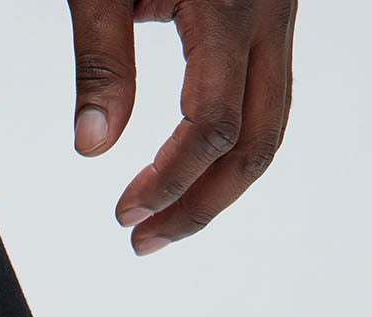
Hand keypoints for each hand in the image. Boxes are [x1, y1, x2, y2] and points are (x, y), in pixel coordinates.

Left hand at [67, 0, 296, 253]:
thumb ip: (101, 61)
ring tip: (164, 220)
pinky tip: (190, 169)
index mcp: (229, 6)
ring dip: (220, 186)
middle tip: (146, 239)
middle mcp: (269, 14)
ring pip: (270, 127)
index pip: (213, 125)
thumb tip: (93, 144)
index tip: (126, 213)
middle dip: (201, 205)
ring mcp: (279, 17)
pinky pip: (267, 99)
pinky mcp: (271, 20)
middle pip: (257, 142)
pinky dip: (233, 146)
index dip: (170, 181)